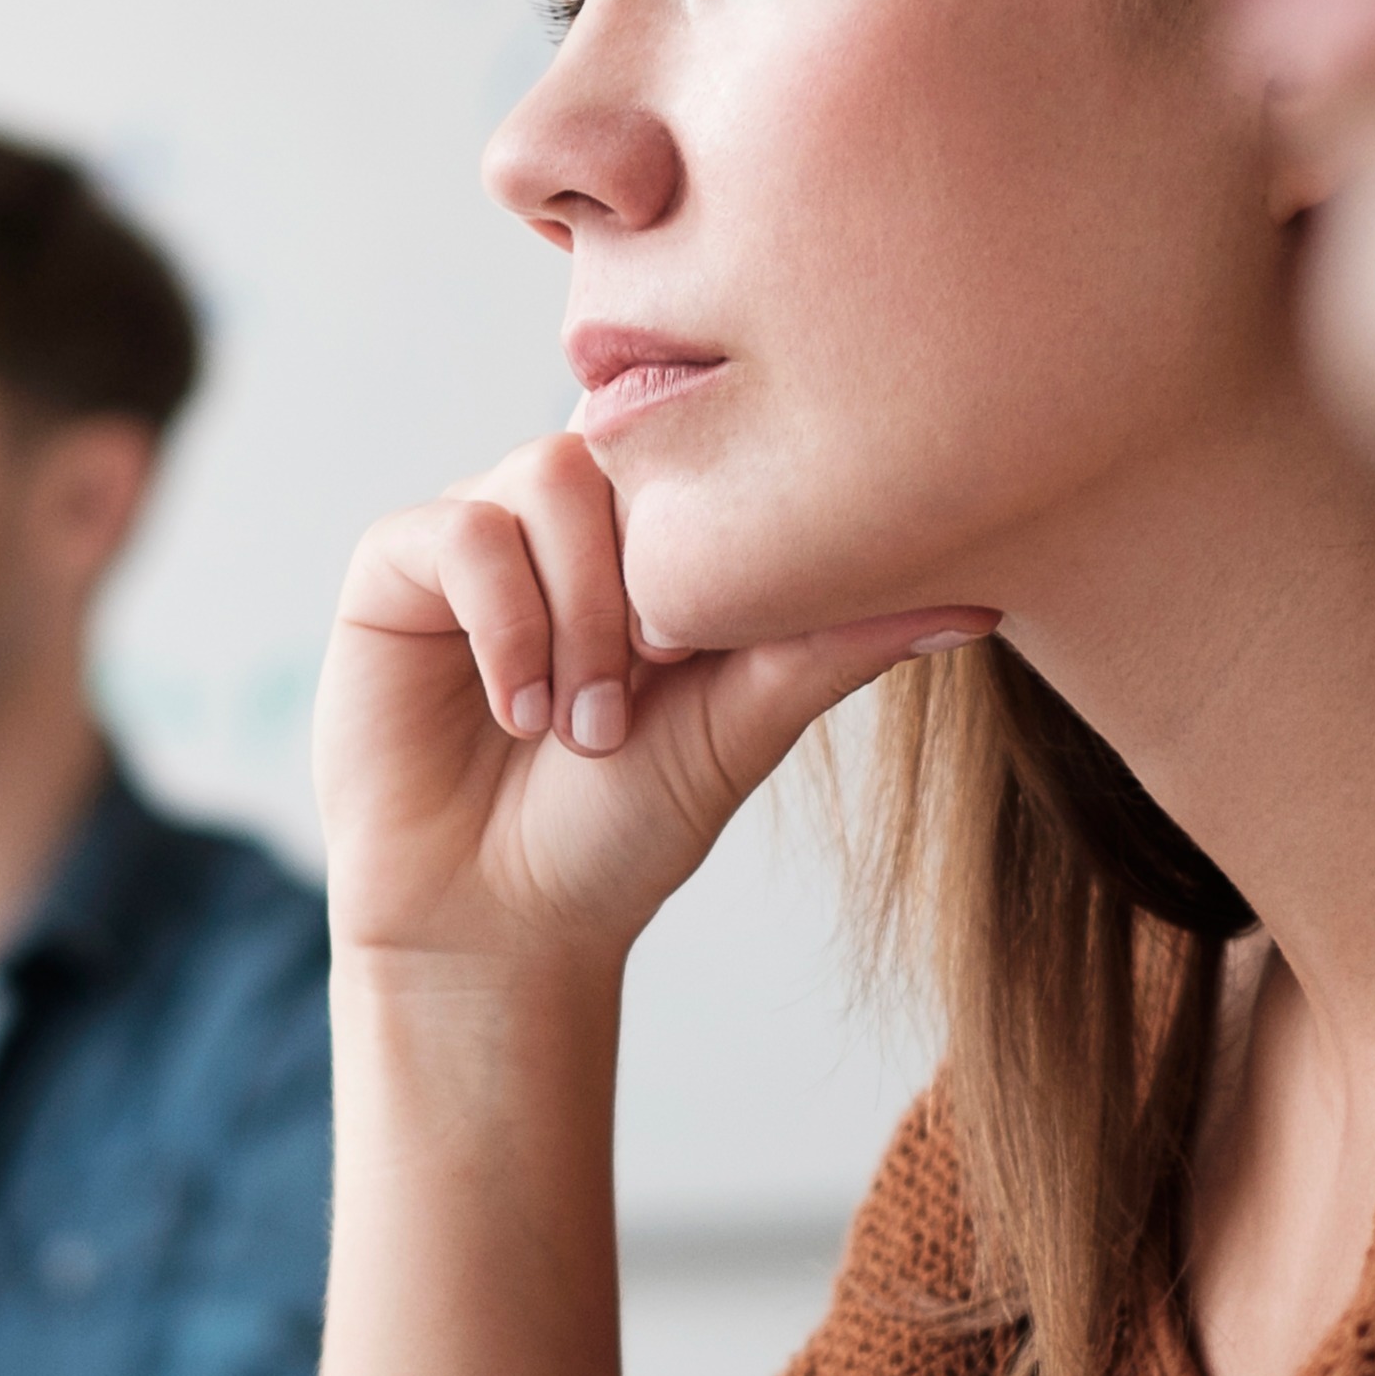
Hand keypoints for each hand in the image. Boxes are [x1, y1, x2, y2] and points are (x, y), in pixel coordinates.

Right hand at [316, 433, 985, 977]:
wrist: (497, 926)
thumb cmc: (619, 834)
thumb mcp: (742, 728)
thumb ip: (835, 647)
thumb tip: (981, 601)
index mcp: (651, 538)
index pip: (704, 450)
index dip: (720, 530)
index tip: (712, 650)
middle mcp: (565, 519)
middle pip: (627, 448)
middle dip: (648, 584)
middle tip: (648, 691)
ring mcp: (478, 535)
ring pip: (545, 477)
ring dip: (579, 613)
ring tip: (580, 724)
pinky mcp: (392, 568)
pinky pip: (458, 532)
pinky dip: (505, 625)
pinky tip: (519, 711)